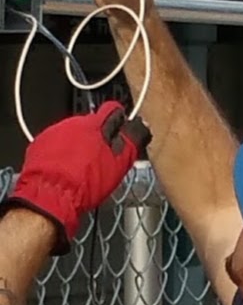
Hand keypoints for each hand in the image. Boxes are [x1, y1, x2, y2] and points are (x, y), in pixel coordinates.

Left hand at [1, 104, 151, 253]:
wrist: (51, 194)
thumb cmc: (85, 183)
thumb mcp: (119, 165)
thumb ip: (130, 143)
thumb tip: (139, 130)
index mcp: (97, 125)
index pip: (113, 110)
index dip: (120, 122)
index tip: (123, 131)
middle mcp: (75, 123)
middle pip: (92, 123)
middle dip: (98, 137)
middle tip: (103, 158)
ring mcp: (56, 131)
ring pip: (74, 133)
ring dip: (80, 144)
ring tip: (83, 166)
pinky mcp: (41, 142)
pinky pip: (56, 142)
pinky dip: (63, 152)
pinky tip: (67, 168)